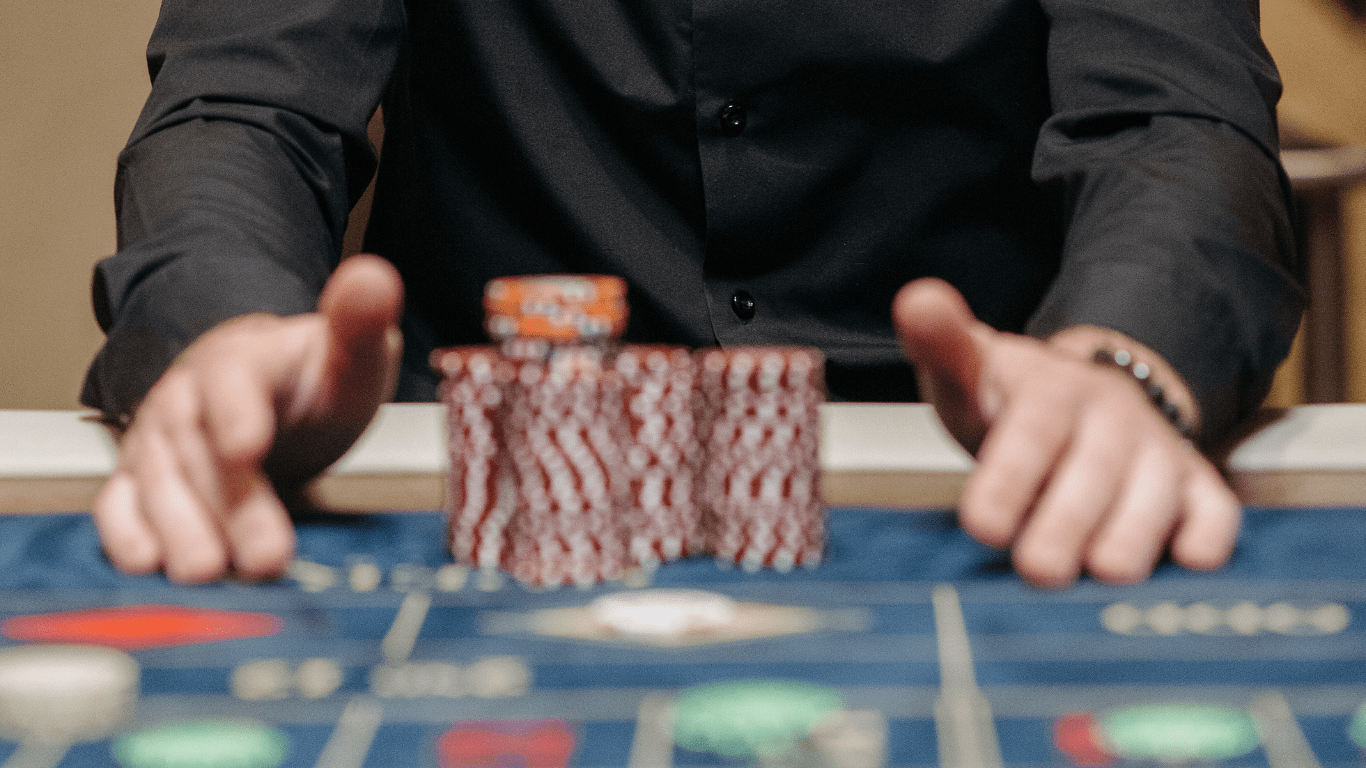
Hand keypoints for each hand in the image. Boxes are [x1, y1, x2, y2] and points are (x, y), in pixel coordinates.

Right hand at [92, 254, 403, 582]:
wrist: (277, 394)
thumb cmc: (314, 379)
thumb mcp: (351, 351)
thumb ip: (361, 321)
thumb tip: (375, 279)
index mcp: (243, 358)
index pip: (233, 378)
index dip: (237, 410)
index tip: (249, 445)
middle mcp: (188, 395)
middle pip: (199, 447)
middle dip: (230, 502)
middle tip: (265, 553)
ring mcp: (158, 438)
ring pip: (155, 480)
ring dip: (180, 529)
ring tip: (211, 570)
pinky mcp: (141, 479)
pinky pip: (119, 503)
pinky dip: (125, 533)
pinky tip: (146, 562)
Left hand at [893, 278, 1239, 586]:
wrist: (1084, 401)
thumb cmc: (1013, 400)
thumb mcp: (970, 369)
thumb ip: (941, 343)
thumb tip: (916, 300)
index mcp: (1053, 388)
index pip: (1033, 431)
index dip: (1011, 478)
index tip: (980, 524)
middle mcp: (1113, 416)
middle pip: (1094, 475)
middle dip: (1065, 527)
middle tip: (1038, 568)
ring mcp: (1159, 451)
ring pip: (1155, 501)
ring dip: (1129, 543)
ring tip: (1097, 572)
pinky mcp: (1196, 487)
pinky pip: (1215, 514)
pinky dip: (1205, 538)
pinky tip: (1183, 559)